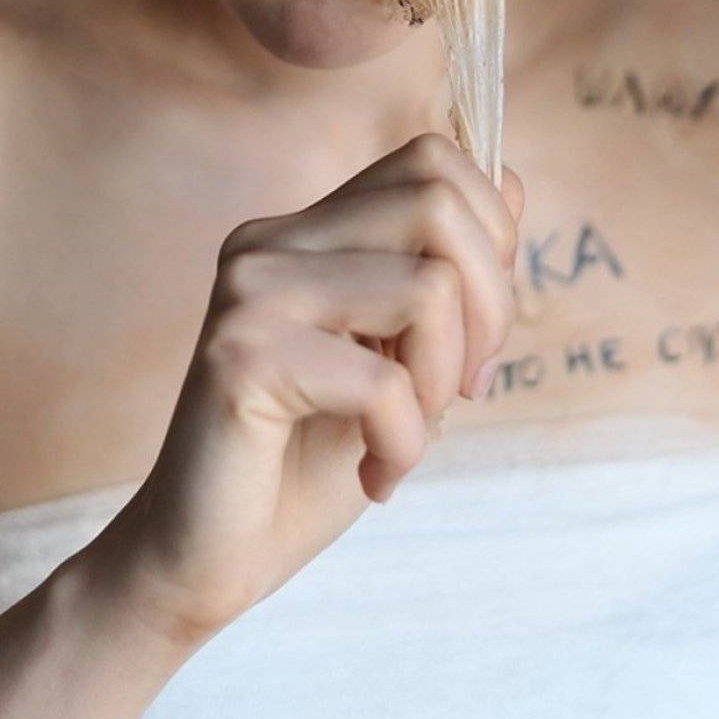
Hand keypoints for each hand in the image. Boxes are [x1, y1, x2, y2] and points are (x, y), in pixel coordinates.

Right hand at [97, 133, 522, 648]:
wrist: (205, 558)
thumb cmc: (304, 462)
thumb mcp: (400, 358)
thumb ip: (445, 273)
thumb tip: (513, 184)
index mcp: (303, 230)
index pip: (430, 160)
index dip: (490, 239)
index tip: (472, 336)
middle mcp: (268, 240)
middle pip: (435, 200)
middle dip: (490, 303)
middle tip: (459, 389)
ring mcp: (250, 291)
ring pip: (426, 286)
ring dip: (443, 380)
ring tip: (405, 437)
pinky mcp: (242, 356)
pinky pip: (383, 381)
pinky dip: (404, 443)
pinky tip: (374, 476)